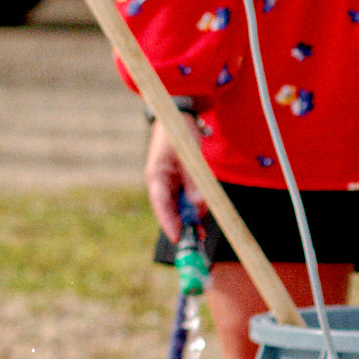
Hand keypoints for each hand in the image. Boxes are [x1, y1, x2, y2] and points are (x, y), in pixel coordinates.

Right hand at [145, 119, 203, 242]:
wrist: (178, 119)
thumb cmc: (180, 135)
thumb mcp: (190, 158)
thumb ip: (194, 183)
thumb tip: (198, 205)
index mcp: (157, 177)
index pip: (161, 204)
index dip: (169, 222)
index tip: (177, 238)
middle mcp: (160, 184)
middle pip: (170, 210)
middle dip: (182, 225)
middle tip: (197, 239)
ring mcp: (168, 184)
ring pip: (178, 207)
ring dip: (190, 216)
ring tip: (201, 229)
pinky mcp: (177, 183)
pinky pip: (184, 200)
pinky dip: (193, 207)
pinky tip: (201, 213)